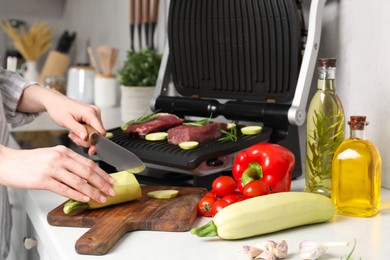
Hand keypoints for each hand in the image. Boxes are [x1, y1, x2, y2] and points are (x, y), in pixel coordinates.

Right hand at [0, 145, 114, 202]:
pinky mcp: (43, 180)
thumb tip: (85, 174)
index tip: (111, 181)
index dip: (102, 174)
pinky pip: (64, 189)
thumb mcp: (52, 155)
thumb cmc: (30, 161)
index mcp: (64, 151)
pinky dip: (77, 195)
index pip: (89, 163)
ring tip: (101, 198)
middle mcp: (60, 158)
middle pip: (88, 171)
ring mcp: (52, 169)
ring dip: (93, 192)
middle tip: (111, 191)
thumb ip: (68, 162)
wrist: (8, 162)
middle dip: (102, 183)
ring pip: (79, 181)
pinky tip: (85, 199)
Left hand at [17, 86, 105, 155]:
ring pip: (94, 133)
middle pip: (97, 133)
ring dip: (84, 137)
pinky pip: (92, 129)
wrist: (55, 102)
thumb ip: (77, 129)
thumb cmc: (58, 108)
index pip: (100, 130)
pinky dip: (84, 133)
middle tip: (73, 137)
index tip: (89, 149)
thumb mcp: (66, 120)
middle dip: (86, 140)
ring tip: (73, 133)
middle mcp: (95, 112)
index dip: (95, 141)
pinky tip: (76, 131)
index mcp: (90, 112)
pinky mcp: (92, 116)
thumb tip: (86, 138)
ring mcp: (94, 114)